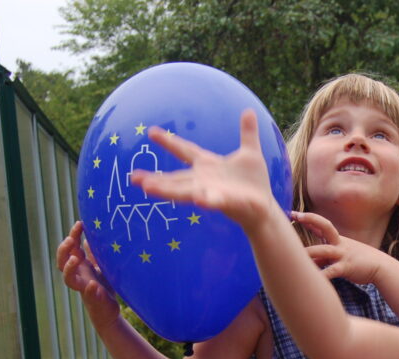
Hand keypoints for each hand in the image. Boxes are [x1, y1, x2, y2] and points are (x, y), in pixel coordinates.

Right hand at [56, 221, 119, 326]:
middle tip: (71, 240)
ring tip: (75, 259)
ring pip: (68, 279)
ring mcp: (84, 288)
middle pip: (62, 261)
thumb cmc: (103, 287)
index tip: (80, 223)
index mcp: (81, 266)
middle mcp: (79, 276)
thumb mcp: (101, 267)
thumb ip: (94, 254)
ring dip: (69, 268)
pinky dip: (90, 290)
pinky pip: (89, 295)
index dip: (73, 235)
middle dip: (64, 250)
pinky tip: (92, 285)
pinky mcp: (94, 300)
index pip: (72, 248)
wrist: (108, 311)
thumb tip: (90, 237)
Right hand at [131, 110, 284, 232]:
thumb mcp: (250, 153)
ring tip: (148, 188)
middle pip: (175, 178)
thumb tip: (249, 111)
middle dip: (155, 178)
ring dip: (167, 190)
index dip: (170, 142)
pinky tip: (199, 199)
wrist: (264, 207)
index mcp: (208, 165)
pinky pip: (213, 200)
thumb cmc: (254, 183)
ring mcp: (212, 191)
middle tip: (133, 177)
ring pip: (185, 191)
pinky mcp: (225, 202)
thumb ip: (247, 133)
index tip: (151, 131)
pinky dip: (206, 199)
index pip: (185, 150)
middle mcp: (204, 179)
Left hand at [299, 211, 385, 283]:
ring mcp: (343, 254)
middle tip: (294, 216)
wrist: (381, 267)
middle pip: (325, 228)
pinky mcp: (347, 267)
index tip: (293, 214)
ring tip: (293, 254)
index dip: (308, 219)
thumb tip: (310, 257)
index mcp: (338, 240)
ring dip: (309, 252)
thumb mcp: (343, 253)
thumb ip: (326, 254)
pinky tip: (312, 279)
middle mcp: (340, 244)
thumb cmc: (359, 261)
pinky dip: (321, 275)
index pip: (322, 225)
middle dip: (310, 221)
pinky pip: (331, 271)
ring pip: (323, 250)